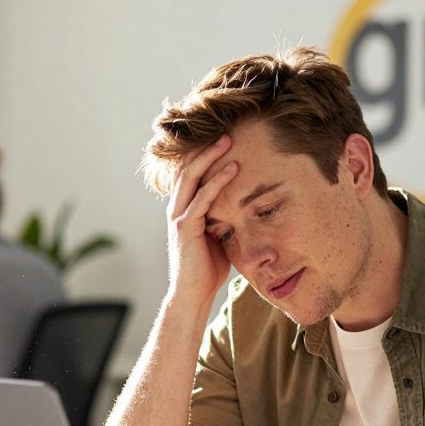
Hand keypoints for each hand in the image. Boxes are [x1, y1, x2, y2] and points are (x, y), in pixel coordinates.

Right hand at [165, 135, 238, 304]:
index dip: (201, 153)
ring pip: (191, 177)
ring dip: (209, 156)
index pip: (189, 173)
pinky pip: (202, 198)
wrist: (192, 295)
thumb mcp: (220, 236)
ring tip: (227, 140)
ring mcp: (179, 217)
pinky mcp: (185, 228)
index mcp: (183, 209)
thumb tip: (247, 206)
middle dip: (205, 147)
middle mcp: (177, 208)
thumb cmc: (208, 269)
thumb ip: (225, 218)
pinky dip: (217, 181)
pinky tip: (233, 170)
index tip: (220, 136)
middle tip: (226, 129)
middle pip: (186, 167)